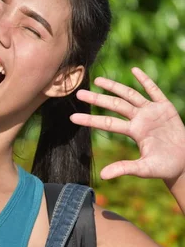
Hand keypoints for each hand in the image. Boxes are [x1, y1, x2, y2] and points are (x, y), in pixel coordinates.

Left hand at [70, 67, 184, 182]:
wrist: (183, 163)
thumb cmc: (163, 167)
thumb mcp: (143, 169)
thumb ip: (124, 169)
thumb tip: (103, 176)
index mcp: (134, 132)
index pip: (108, 123)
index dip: (91, 119)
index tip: (73, 118)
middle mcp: (140, 119)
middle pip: (115, 105)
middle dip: (98, 98)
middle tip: (79, 93)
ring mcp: (152, 112)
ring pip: (130, 95)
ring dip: (115, 86)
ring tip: (99, 80)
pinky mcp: (166, 107)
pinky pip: (154, 91)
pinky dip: (145, 80)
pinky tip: (134, 70)